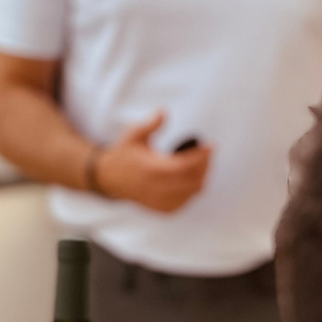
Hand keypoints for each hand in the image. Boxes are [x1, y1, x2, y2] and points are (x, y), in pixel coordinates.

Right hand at [94, 111, 211, 212]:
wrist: (110, 179)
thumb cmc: (124, 154)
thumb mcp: (134, 134)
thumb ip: (150, 124)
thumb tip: (164, 112)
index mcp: (151, 169)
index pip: (183, 166)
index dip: (200, 156)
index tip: (211, 145)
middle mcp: (156, 188)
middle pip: (192, 180)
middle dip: (204, 165)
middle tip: (208, 152)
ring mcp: (159, 201)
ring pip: (192, 192)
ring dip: (201, 177)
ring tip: (202, 163)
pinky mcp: (162, 209)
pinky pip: (185, 202)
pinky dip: (193, 190)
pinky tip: (193, 177)